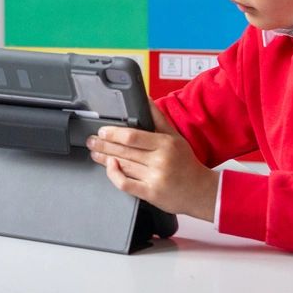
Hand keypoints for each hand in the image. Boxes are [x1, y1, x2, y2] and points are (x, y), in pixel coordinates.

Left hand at [84, 125, 217, 221]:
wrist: (201, 191)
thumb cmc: (186, 163)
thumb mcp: (175, 137)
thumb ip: (158, 118)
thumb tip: (145, 99)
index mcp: (165, 144)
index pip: (133, 136)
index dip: (114, 133)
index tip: (102, 131)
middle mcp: (159, 160)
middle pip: (124, 151)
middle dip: (103, 145)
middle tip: (91, 141)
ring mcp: (154, 178)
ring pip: (123, 165)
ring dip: (105, 158)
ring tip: (95, 153)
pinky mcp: (150, 193)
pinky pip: (126, 184)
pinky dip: (114, 176)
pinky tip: (109, 168)